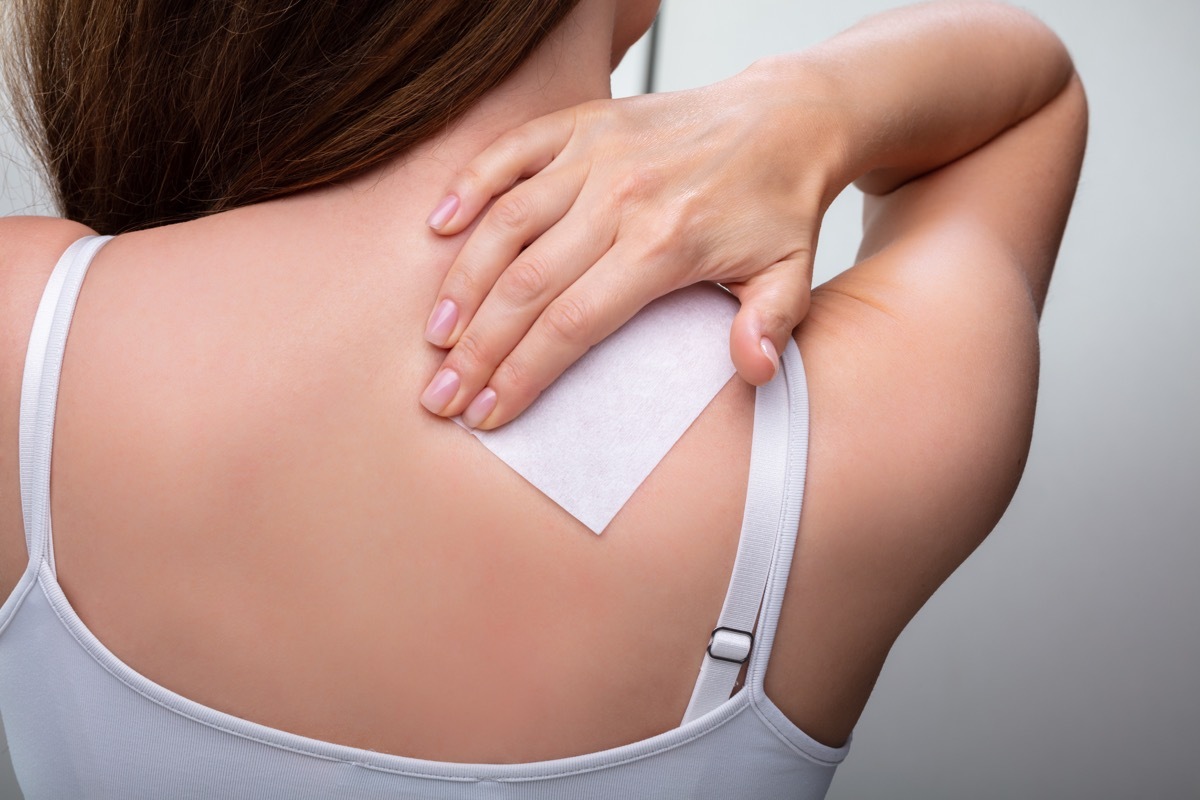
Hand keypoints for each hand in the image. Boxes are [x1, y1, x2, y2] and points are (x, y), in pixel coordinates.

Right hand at [418, 64, 841, 429]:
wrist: (787, 118)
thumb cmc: (778, 206)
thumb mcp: (793, 273)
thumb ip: (770, 325)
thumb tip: (753, 373)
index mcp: (666, 244)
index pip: (573, 323)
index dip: (522, 374)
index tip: (487, 412)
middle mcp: (621, 197)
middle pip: (527, 286)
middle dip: (476, 349)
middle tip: (439, 395)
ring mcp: (596, 154)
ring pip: (507, 224)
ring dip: (462, 283)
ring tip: (434, 336)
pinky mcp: (583, 122)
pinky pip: (510, 151)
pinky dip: (469, 186)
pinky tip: (438, 228)